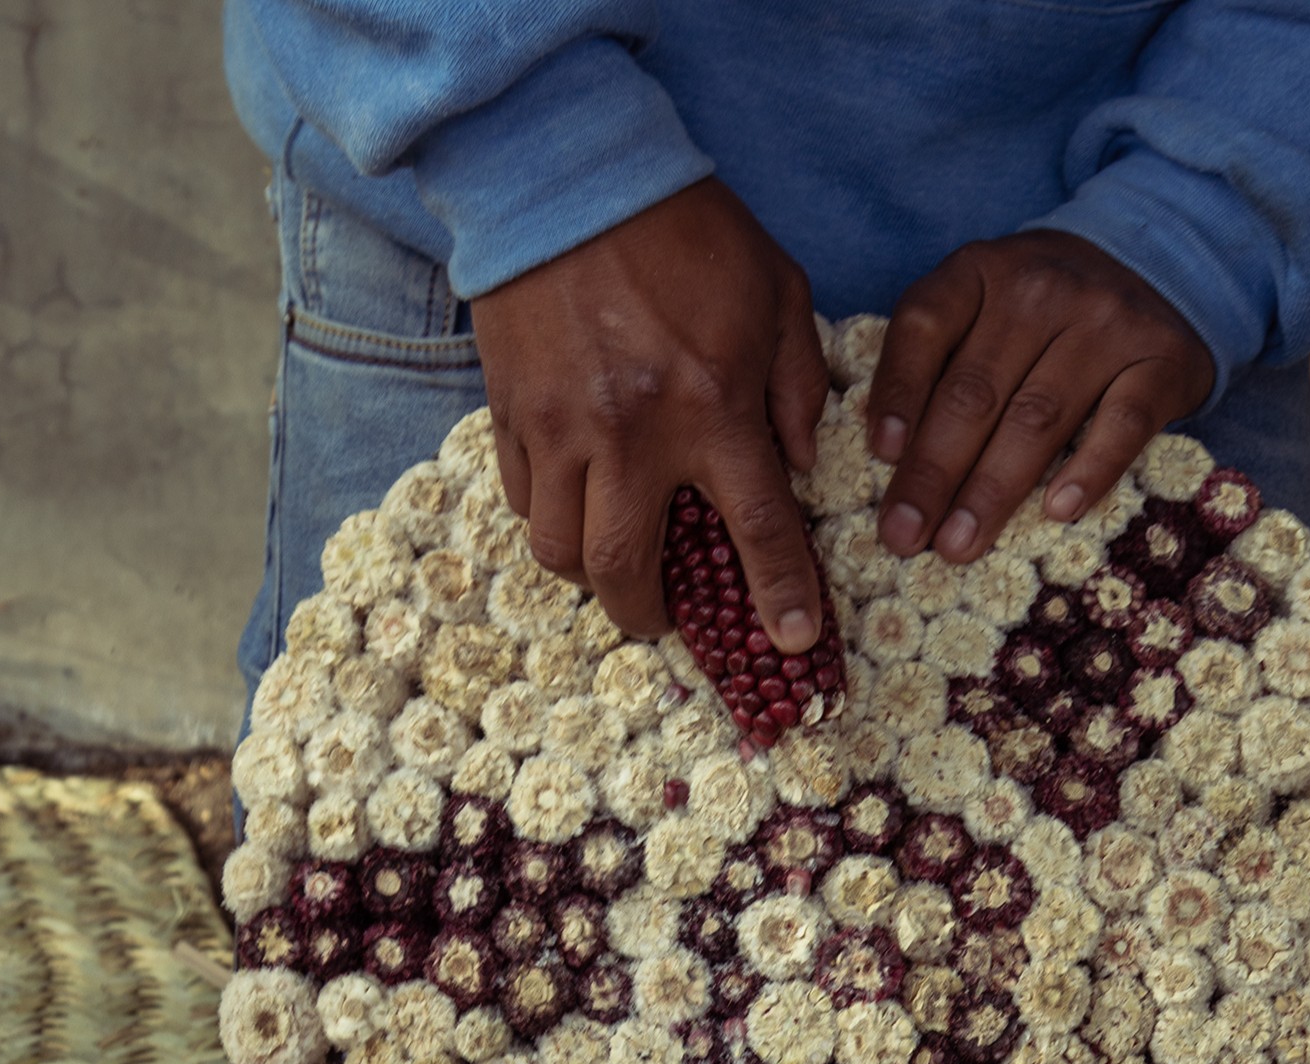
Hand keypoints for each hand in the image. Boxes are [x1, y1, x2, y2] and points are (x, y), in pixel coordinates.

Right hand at [473, 178, 828, 652]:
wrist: (567, 176)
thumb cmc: (689, 231)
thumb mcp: (779, 293)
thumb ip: (799, 386)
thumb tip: (799, 463)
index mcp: (712, 408)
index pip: (758, 528)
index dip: (782, 594)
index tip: (794, 641)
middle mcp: (632, 436)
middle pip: (626, 569)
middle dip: (648, 615)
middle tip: (665, 616)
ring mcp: (560, 429)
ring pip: (558, 549)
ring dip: (590, 573)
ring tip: (614, 559)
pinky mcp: (509, 411)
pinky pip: (520, 498)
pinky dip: (548, 518)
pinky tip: (573, 502)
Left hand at [868, 229, 1214, 561]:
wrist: (1153, 271)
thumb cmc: (1040, 315)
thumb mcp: (980, 310)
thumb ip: (936, 364)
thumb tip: (889, 463)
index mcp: (978, 272)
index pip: (925, 325)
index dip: (899, 393)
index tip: (881, 456)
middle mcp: (1041, 288)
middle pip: (975, 391)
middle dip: (933, 472)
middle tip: (905, 535)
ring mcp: (1106, 322)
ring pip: (1038, 417)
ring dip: (992, 489)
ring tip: (959, 544)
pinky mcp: (1162, 359)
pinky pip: (1121, 424)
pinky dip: (1088, 471)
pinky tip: (1057, 512)